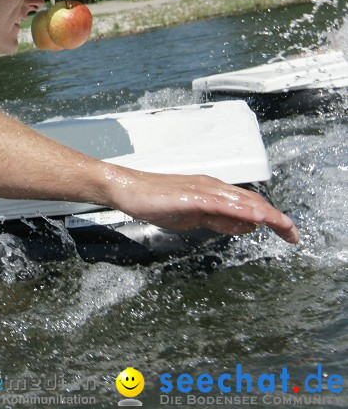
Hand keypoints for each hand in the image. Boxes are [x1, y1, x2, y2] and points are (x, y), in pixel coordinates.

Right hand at [108, 171, 298, 243]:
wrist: (129, 190)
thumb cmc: (155, 201)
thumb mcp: (193, 216)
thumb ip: (219, 221)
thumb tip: (244, 227)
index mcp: (215, 192)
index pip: (251, 204)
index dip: (272, 218)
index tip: (288, 233)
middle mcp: (214, 187)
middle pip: (253, 202)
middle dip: (277, 219)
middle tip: (294, 235)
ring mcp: (203, 190)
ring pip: (242, 202)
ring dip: (266, 214)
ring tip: (284, 226)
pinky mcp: (192, 196)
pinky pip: (222, 204)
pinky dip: (241, 211)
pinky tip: (254, 218)